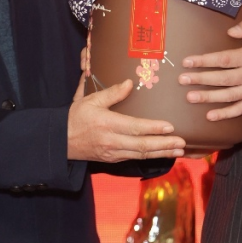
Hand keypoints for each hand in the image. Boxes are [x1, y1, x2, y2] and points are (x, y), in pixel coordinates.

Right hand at [67, 79, 185, 161]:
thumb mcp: (90, 100)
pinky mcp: (113, 159)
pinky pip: (135, 158)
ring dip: (161, 153)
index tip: (170, 127)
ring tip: (179, 150)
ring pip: (141, 155)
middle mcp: (112, 141)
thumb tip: (130, 83)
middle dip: (164, 145)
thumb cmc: (75, 117)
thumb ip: (111, 92)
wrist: (60, 141)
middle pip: (142, 146)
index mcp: (107, 124)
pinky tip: (162, 153)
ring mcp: (113, 153)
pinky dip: (150, 156)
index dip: (154, 128)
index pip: (135, 128)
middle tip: (182, 142)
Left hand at [179, 19, 241, 120]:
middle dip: (201, 79)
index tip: (187, 61)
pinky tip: (210, 115)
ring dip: (209, 97)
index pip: (224, 59)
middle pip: (222, 78)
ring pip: (228, 96)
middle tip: (183, 79)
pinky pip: (240, 109)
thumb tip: (230, 32)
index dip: (205, 61)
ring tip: (190, 97)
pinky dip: (225, 114)